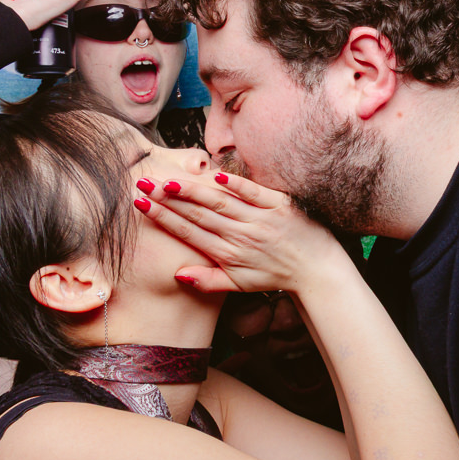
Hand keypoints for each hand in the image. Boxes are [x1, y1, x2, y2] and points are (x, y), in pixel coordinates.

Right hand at [134, 172, 346, 293]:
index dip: (163, 218)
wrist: (317, 271)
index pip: (189, 233)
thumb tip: (176, 274)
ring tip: (169, 181)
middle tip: (143, 184)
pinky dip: (236, 184)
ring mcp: (261, 220)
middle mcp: (241, 237)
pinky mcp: (281, 206)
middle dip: (168, 200)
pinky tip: (216, 174)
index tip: (141, 204)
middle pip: (199, 215)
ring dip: (193, 191)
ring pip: (221, 203)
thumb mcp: (239, 285)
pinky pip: (255, 193)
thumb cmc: (275, 276)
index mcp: (228, 255)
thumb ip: (207, 281)